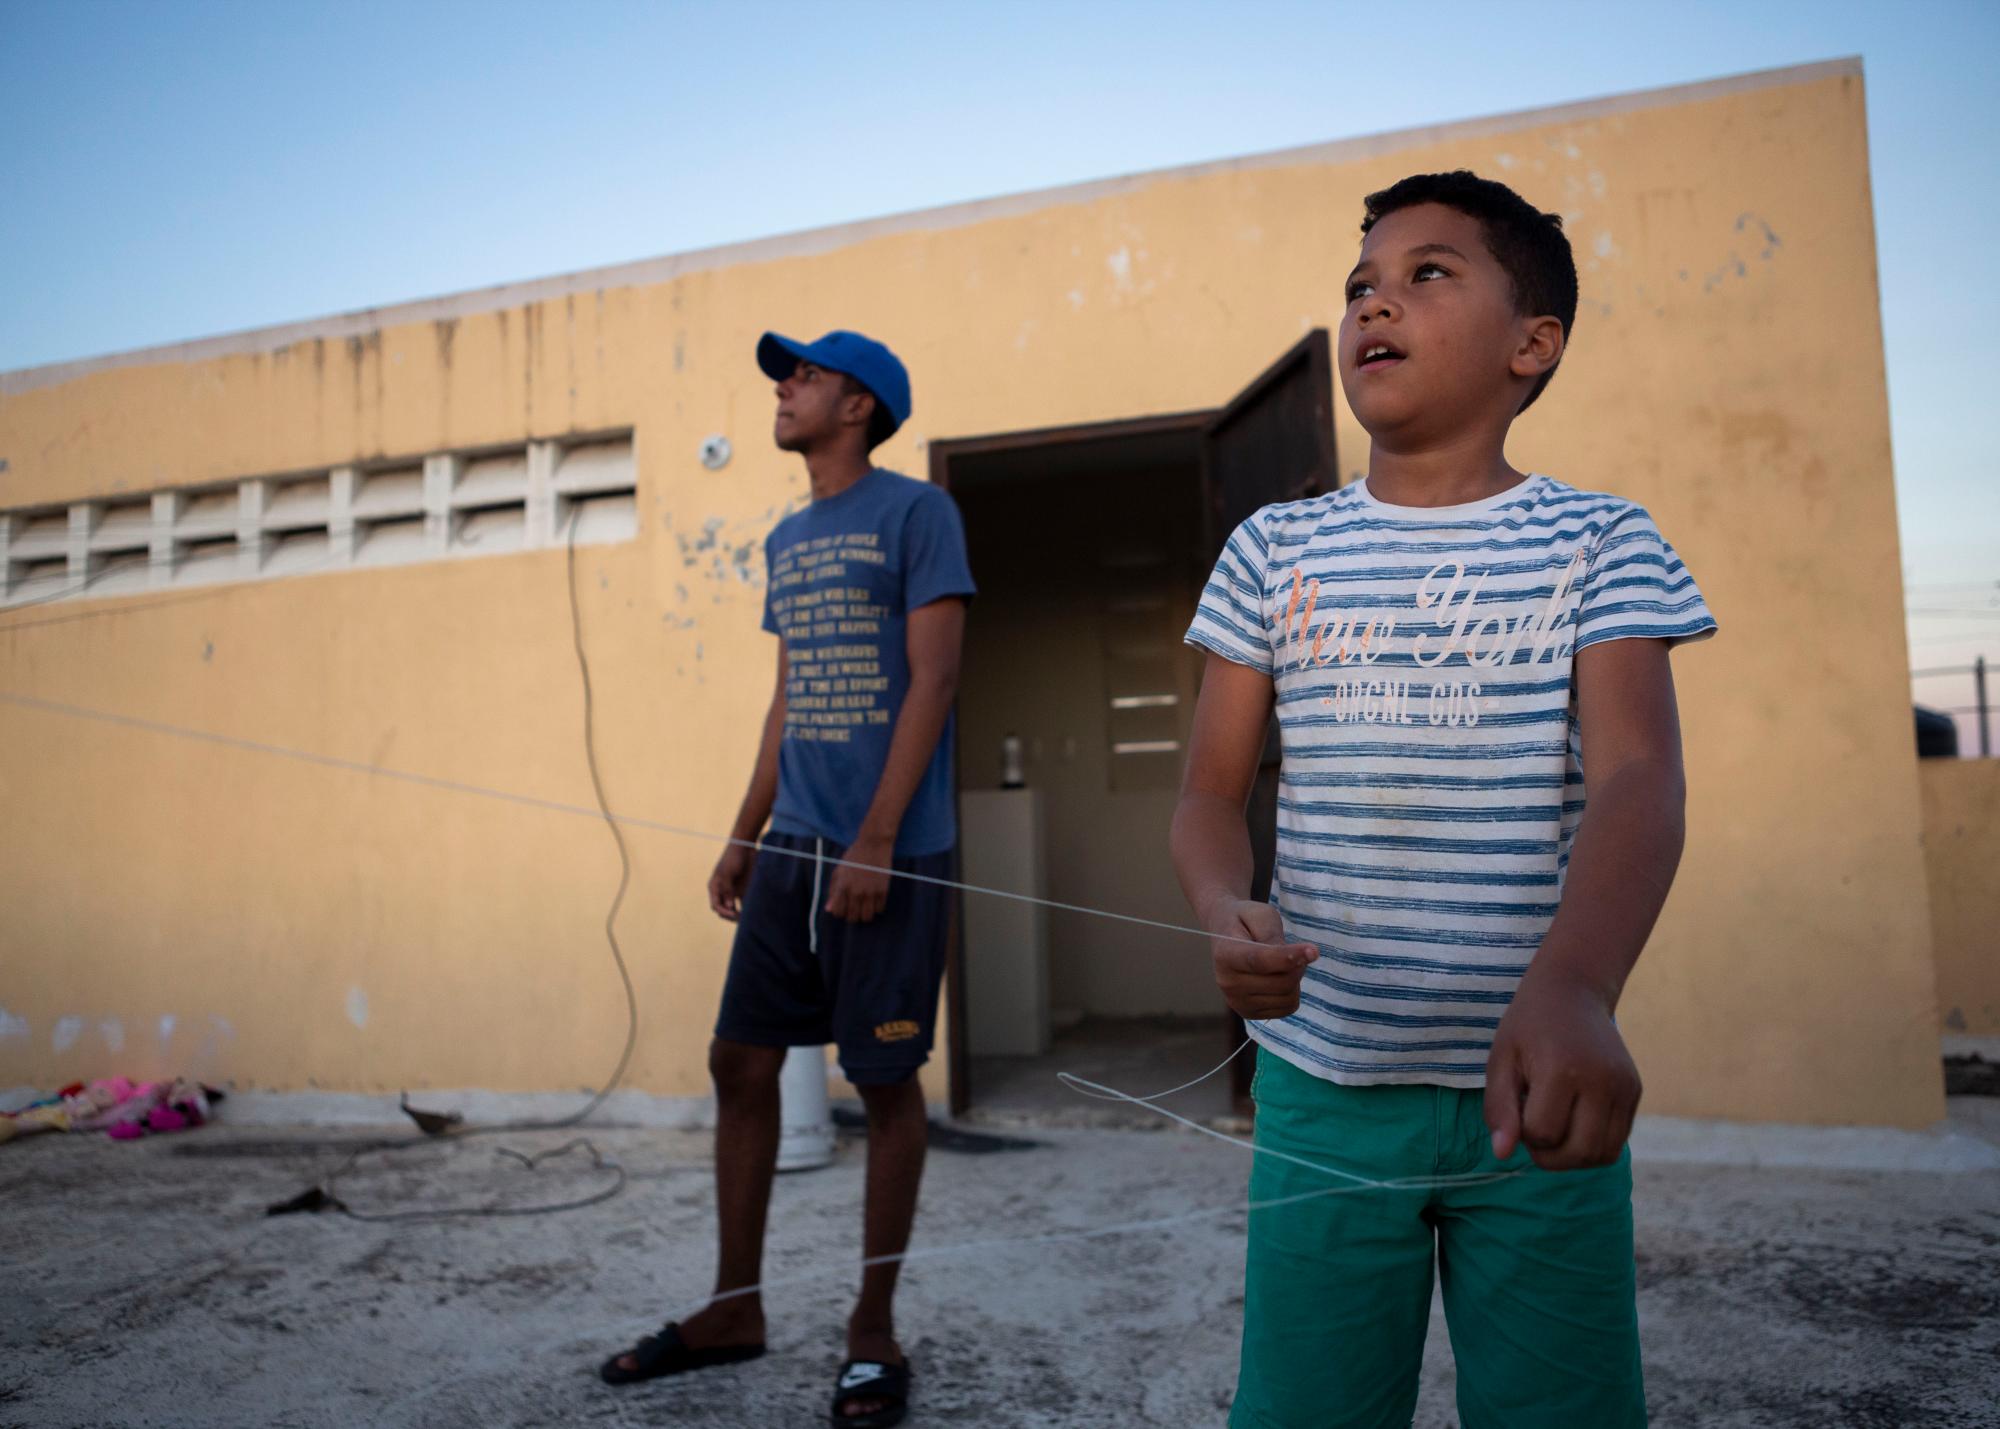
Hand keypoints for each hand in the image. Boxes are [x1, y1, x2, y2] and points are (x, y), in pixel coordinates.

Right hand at [708, 843, 755, 921]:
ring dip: (739, 915)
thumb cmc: (733, 858)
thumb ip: (728, 890)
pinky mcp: (744, 889)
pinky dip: (748, 908)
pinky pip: (745, 902)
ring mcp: (733, 891)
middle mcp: (723, 891)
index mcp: (715, 887)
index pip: (716, 905)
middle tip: (741, 919)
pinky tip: (753, 912)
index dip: (723, 912)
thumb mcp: (728, 873)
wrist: (745, 847)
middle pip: (724, 909)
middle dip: (730, 916)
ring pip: (734, 909)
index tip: (734, 914)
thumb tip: (730, 907)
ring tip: (747, 919)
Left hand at [825, 834, 892, 923]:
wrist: (873, 844)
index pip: (838, 912)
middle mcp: (855, 891)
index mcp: (842, 886)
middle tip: (855, 908)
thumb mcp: (839, 871)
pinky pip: (880, 910)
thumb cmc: (854, 856)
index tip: (844, 907)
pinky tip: (874, 899)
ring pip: (867, 917)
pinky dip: (877, 908)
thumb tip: (828, 909)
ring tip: (865, 906)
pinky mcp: (883, 890)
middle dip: (852, 916)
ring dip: (865, 915)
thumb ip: (832, 891)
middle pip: (852, 917)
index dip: (840, 912)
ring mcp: (870, 892)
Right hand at [1208, 899, 1317, 1019]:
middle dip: (1297, 965)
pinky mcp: (1249, 1014)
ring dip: (1295, 979)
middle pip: (1281, 983)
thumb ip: (1274, 935)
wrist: (1225, 935)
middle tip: (1296, 950)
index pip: (1261, 961)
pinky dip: (1291, 994)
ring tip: (1284, 963)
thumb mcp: (1260, 915)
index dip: (1289, 957)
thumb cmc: (1246, 921)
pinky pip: (1287, 1009)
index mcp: (1226, 954)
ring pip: (1287, 998)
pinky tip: (1280, 978)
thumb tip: (1297, 957)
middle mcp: (1227, 983)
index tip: (1314, 951)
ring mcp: (1237, 1002)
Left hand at [1483, 968, 1641, 1170]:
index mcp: (1562, 1069)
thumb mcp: (1501, 1060)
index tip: (1519, 1107)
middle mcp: (1601, 1081)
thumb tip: (1502, 1154)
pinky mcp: (1635, 1091)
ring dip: (1572, 1158)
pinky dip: (1592, 1146)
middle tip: (1533, 1131)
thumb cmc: (1529, 1026)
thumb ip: (1499, 1108)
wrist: (1573, 992)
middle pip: (1578, 1152)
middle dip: (1548, 1156)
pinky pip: (1616, 1142)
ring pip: (1602, 1155)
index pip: (1542, 1133)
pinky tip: (1574, 1124)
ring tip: (1554, 1130)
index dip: (1523, 1131)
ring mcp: (1624, 1087)